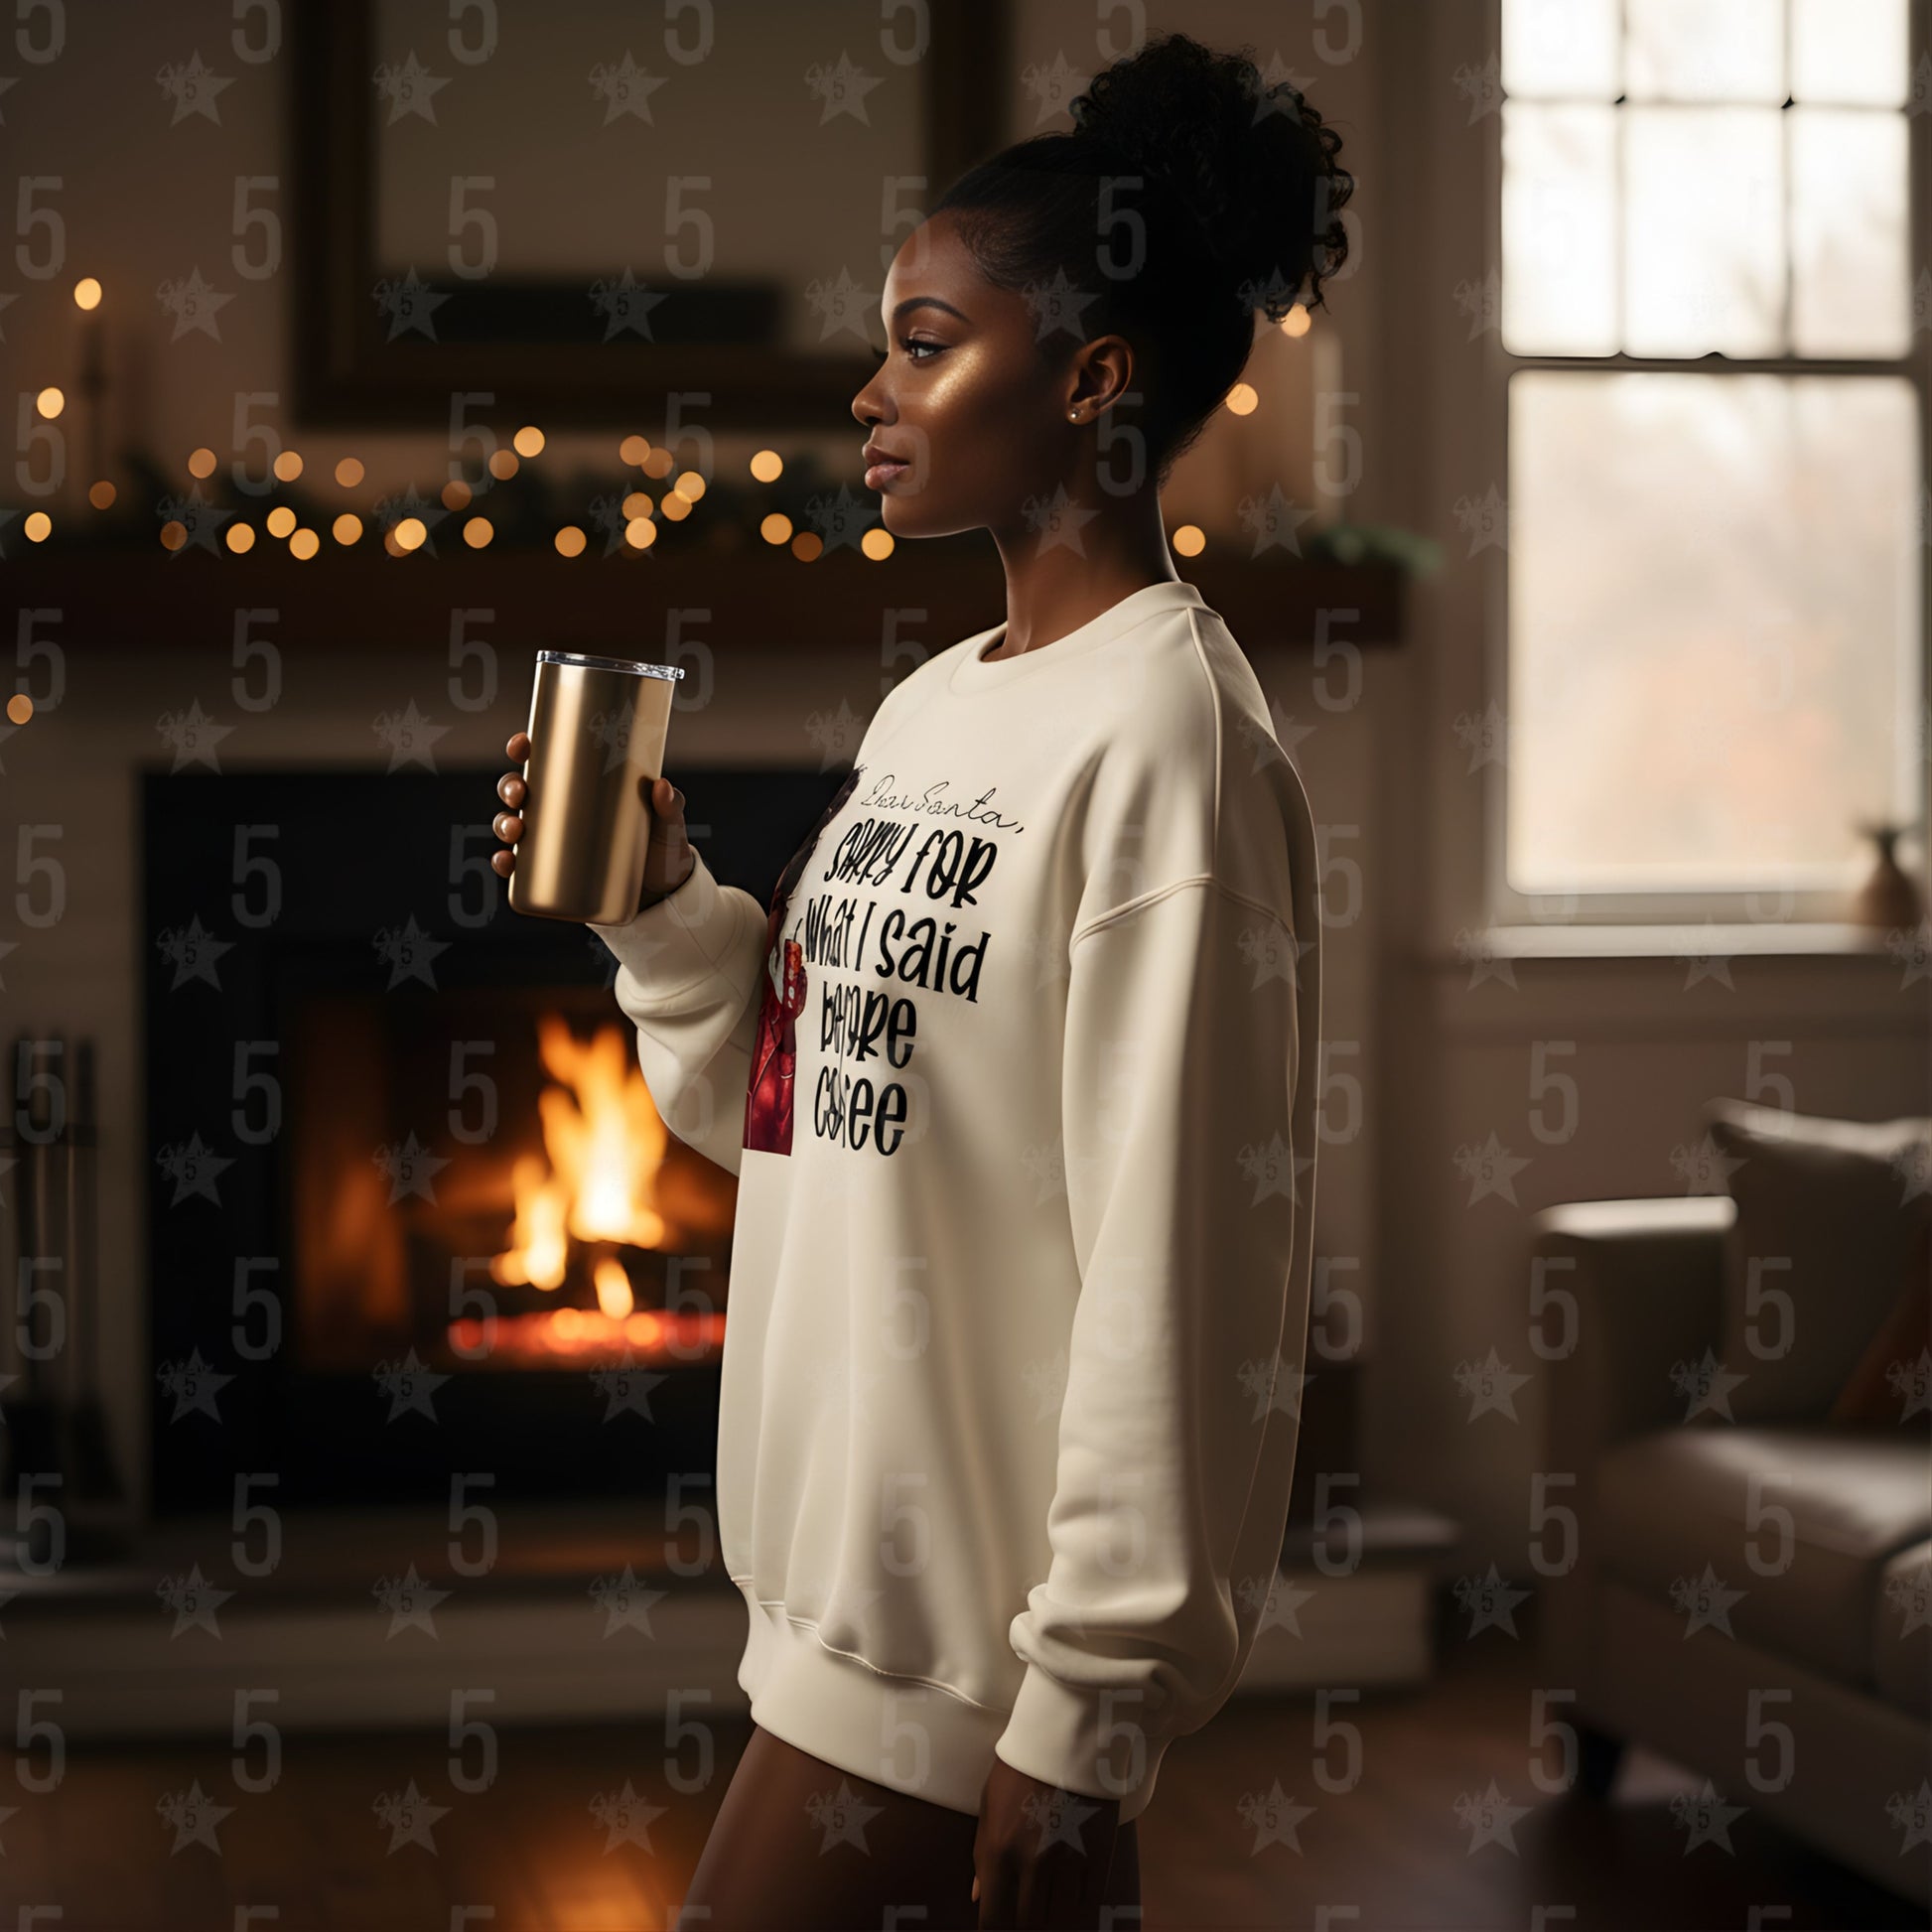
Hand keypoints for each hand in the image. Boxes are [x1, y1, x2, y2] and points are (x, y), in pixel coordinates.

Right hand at [490, 730, 694, 913]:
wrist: (663, 899)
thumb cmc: (663, 852)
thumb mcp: (668, 827)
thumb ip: (670, 807)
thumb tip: (662, 787)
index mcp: (584, 788)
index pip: (548, 761)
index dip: (526, 749)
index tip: (521, 745)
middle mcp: (563, 812)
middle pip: (523, 791)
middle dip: (510, 787)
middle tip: (519, 793)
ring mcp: (555, 843)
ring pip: (515, 825)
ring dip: (503, 823)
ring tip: (514, 830)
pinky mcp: (553, 874)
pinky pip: (519, 867)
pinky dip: (506, 863)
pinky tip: (505, 862)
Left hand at [971, 1754, 1119, 1928]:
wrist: (1068, 1733)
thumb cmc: (1020, 1767)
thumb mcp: (989, 1803)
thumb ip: (982, 1854)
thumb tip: (977, 1897)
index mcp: (999, 1850)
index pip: (993, 1920)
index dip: (994, 1931)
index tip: (998, 1926)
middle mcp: (1033, 1863)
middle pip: (1029, 1925)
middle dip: (1025, 1926)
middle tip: (1025, 1914)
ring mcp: (1069, 1861)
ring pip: (1062, 1919)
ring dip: (1053, 1917)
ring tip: (1049, 1905)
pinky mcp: (1099, 1853)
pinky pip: (1091, 1902)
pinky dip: (1081, 1906)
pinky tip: (1074, 1897)